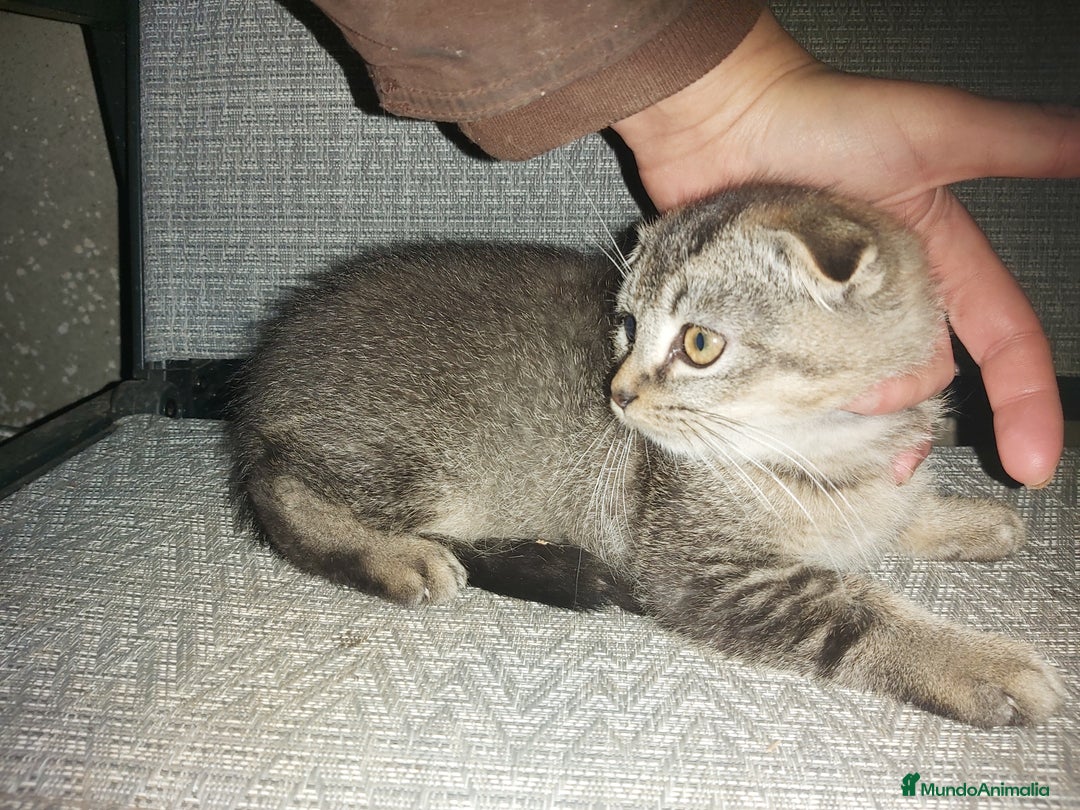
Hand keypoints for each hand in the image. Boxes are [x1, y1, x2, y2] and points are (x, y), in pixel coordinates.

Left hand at [612, 10, 1076, 487]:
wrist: (718, 118)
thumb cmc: (819, 115)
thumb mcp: (933, 128)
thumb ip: (1018, 143)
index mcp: (936, 259)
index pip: (1001, 340)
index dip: (1023, 399)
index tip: (1031, 460)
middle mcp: (884, 293)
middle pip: (922, 375)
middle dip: (909, 404)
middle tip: (876, 404)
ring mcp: (825, 310)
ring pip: (856, 384)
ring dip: (849, 402)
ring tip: (817, 386)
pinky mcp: (772, 317)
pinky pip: (792, 377)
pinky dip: (793, 395)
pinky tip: (780, 392)